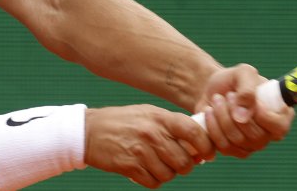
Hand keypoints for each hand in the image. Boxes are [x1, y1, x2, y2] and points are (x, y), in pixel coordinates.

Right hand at [85, 105, 213, 187]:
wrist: (89, 131)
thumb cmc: (123, 122)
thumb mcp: (148, 114)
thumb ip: (172, 126)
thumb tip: (198, 147)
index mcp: (160, 117)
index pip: (194, 132)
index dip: (206, 146)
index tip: (208, 154)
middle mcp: (152, 133)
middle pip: (184, 160)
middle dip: (185, 166)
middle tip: (178, 162)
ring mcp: (141, 151)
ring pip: (170, 174)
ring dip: (167, 174)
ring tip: (158, 165)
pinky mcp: (129, 166)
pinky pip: (153, 182)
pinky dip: (153, 180)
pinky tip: (145, 170)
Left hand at [194, 64, 294, 158]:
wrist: (213, 89)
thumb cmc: (233, 80)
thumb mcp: (243, 73)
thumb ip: (248, 89)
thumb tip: (243, 117)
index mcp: (280, 114)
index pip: (280, 127)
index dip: (265, 118)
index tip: (250, 101)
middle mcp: (269, 133)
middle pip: (255, 136)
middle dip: (234, 112)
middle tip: (227, 95)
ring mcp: (252, 145)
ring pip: (237, 141)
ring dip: (221, 116)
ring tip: (216, 99)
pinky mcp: (234, 150)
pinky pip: (224, 146)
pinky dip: (212, 127)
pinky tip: (209, 112)